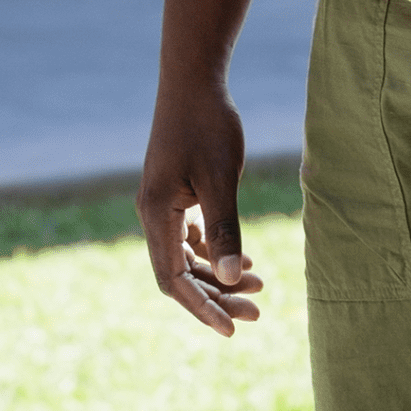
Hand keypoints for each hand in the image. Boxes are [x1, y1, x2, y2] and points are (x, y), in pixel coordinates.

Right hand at [137, 86, 262, 336]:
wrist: (193, 81)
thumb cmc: (208, 125)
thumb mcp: (221, 179)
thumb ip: (225, 230)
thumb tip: (232, 278)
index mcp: (156, 215)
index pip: (174, 280)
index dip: (202, 308)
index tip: (233, 328)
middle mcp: (152, 214)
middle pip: (180, 274)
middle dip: (216, 296)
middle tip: (257, 312)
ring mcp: (161, 205)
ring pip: (186, 257)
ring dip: (217, 275)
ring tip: (259, 286)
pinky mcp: (173, 194)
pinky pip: (189, 237)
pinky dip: (213, 252)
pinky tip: (243, 260)